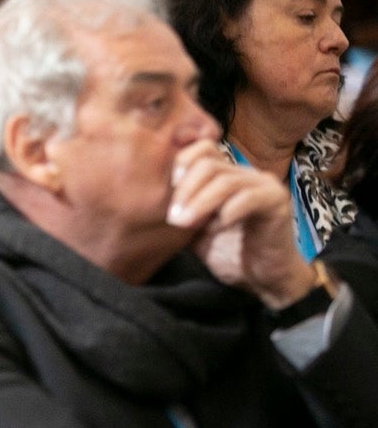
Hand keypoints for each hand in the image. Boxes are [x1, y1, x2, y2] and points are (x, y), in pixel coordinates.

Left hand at [168, 139, 316, 306]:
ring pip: (226, 181)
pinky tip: (217, 228)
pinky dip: (228, 212)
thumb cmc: (226, 252)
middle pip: (209, 164)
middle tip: (173, 217)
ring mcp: (263, 185)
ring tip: (186, 223)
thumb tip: (150, 196)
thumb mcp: (193, 228)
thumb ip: (180, 209)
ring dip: (200, 203)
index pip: (202, 148)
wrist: (261, 278)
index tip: (169, 188)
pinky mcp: (278, 202)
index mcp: (225, 174)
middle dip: (185, 190)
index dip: (182, 162)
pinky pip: (249, 197)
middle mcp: (245, 174)